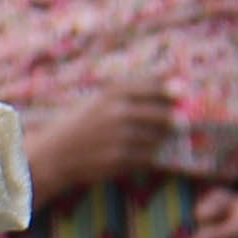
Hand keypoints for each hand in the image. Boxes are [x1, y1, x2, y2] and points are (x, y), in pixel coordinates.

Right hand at [23, 80, 180, 202]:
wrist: (53, 155)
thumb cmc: (78, 125)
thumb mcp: (98, 100)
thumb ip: (129, 92)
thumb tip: (170, 79)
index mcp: (112, 93)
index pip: (154, 87)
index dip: (173, 90)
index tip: (184, 94)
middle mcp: (118, 112)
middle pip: (164, 115)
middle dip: (173, 120)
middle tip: (178, 123)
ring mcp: (119, 136)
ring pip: (158, 138)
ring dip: (160, 140)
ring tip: (150, 139)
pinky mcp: (119, 159)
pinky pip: (147, 157)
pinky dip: (148, 156)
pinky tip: (137, 153)